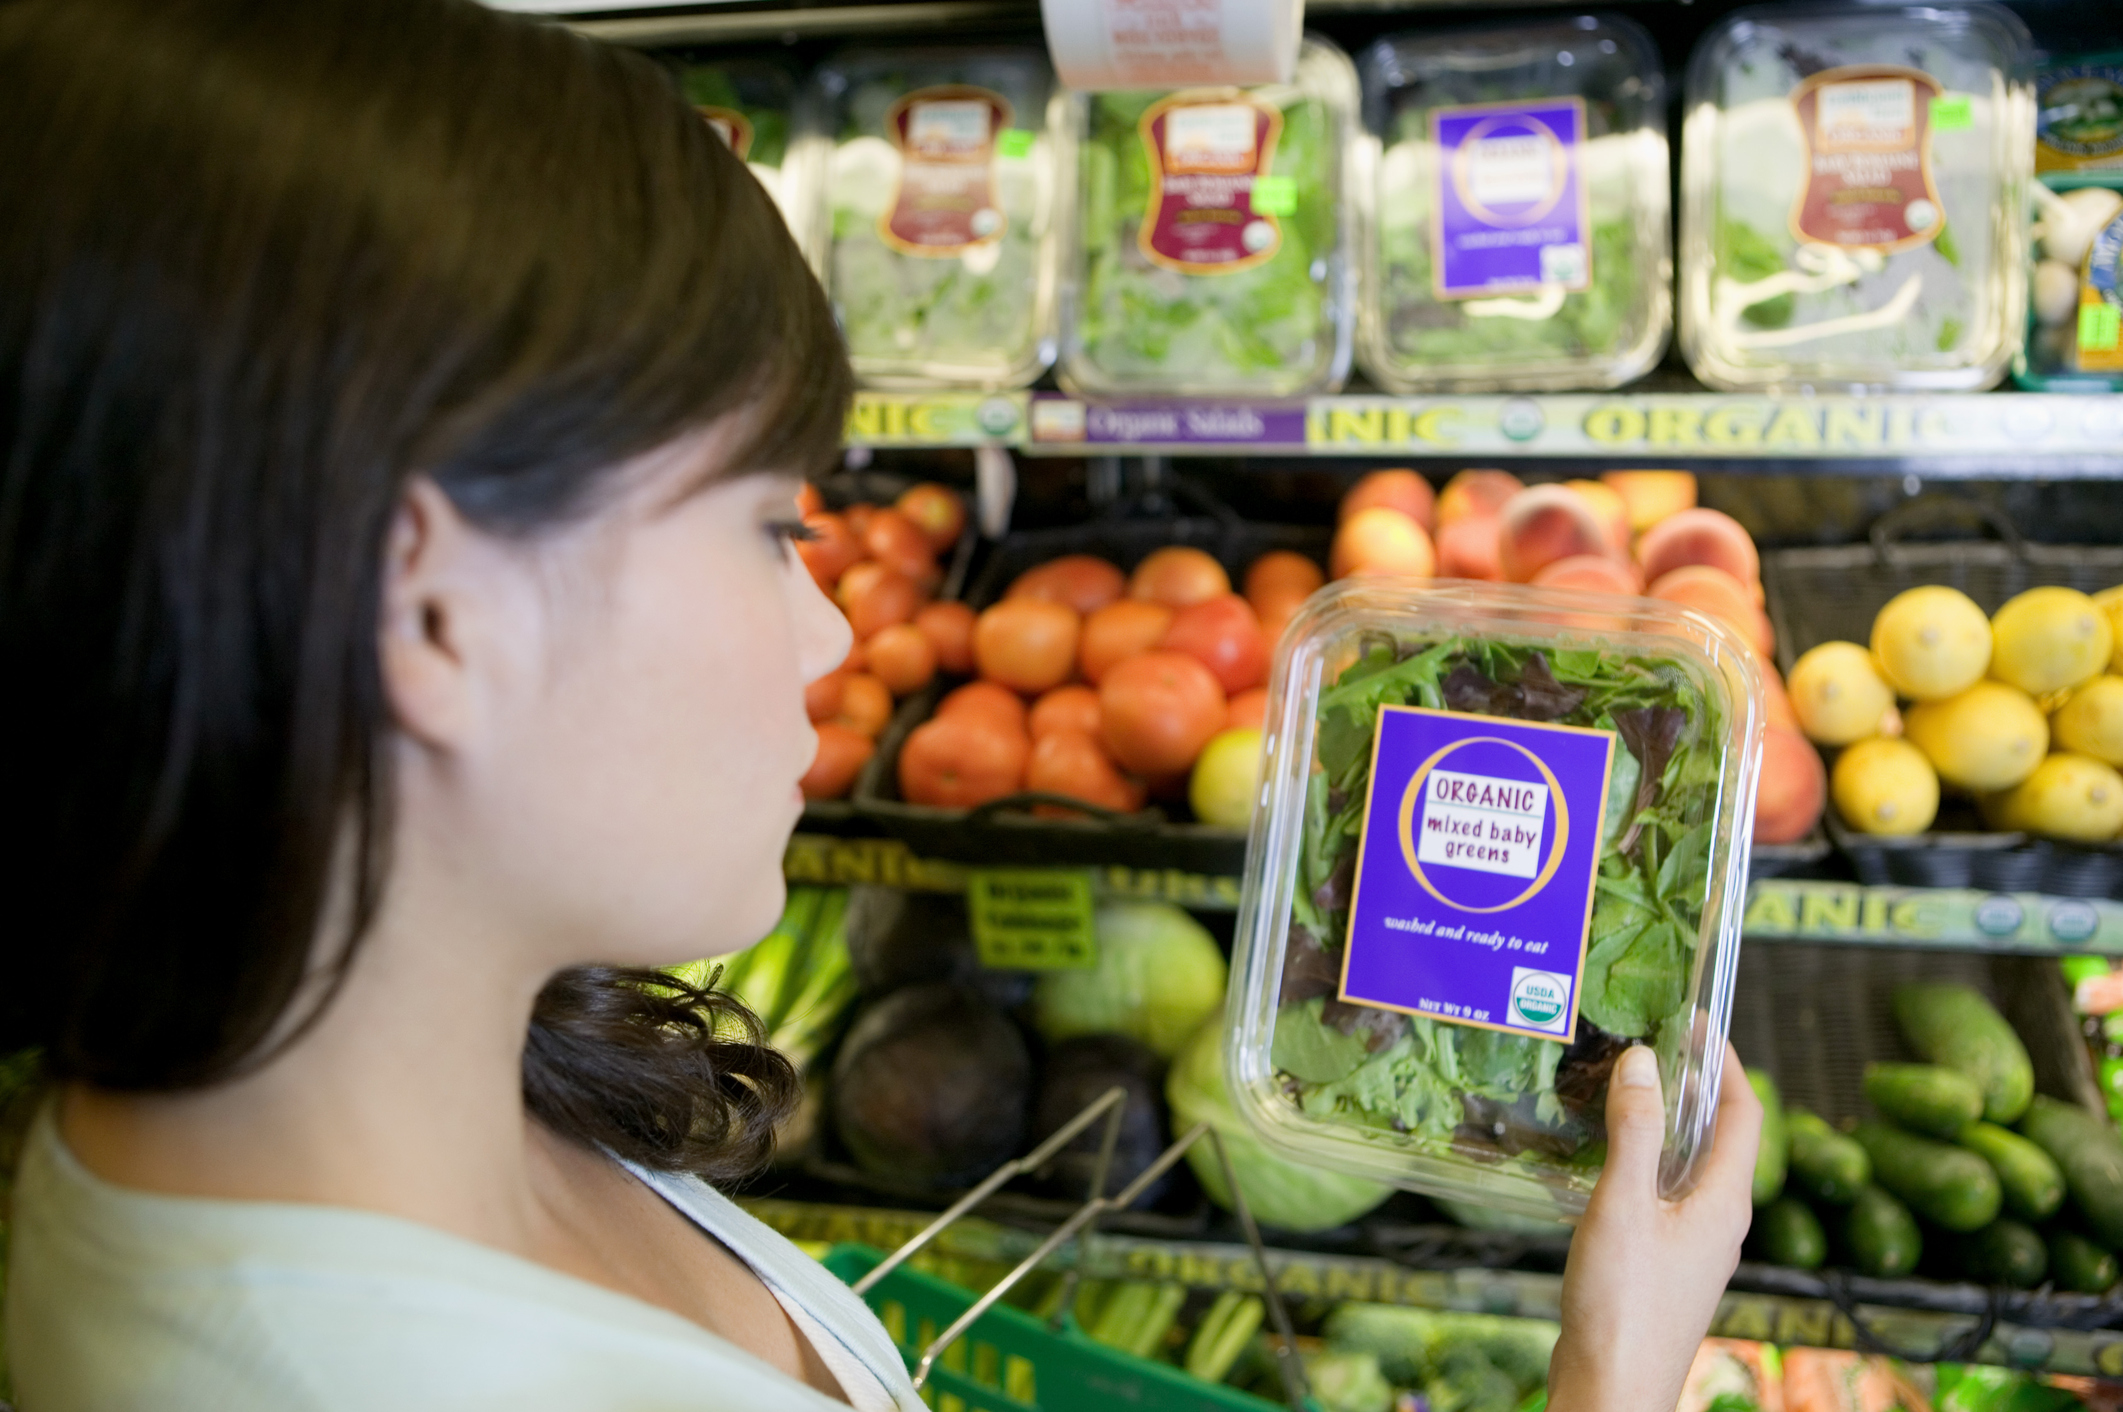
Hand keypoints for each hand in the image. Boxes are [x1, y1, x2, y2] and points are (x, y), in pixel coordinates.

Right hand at [1547, 1041, 1759, 1411]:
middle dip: (1693, 1087)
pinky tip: (1607, 1159)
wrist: (1613, 1390)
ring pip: (1691, 1168)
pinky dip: (1646, 1162)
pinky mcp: (1667, 1266)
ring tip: (1626, 1089)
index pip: (1744, 1113)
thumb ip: (1633, 1132)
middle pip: (1721, 1137)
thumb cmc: (1624, 1304)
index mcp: (1725, 1203)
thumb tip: (1643, 1061)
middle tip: (1653, 1044)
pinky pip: (1667, 1196)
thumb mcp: (1622, 1206)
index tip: (1697, 1020)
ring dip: (1667, 1124)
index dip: (1726, 1062)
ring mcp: (1695, 1247)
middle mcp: (1720, 1222)